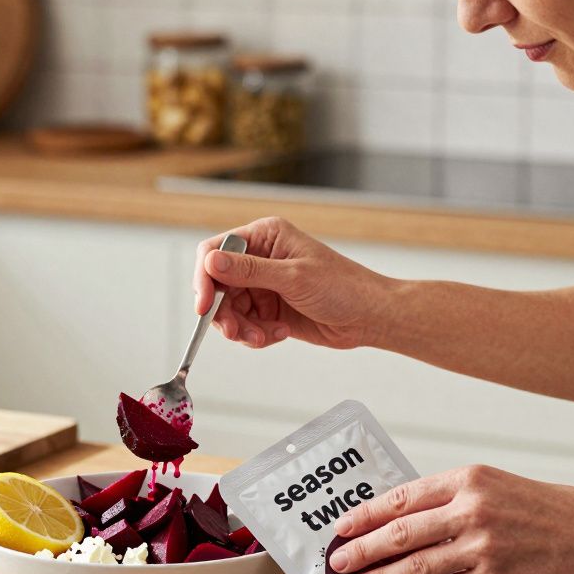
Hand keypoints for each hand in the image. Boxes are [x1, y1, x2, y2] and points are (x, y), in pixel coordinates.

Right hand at [193, 217, 391, 349]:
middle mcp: (260, 258)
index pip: (215, 251)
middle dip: (224, 312)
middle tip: (236, 332)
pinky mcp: (268, 310)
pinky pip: (245, 325)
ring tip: (263, 337)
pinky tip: (278, 334)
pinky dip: (256, 335)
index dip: (204, 278)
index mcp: (265, 237)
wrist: (369, 317)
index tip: (204, 306)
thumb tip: (211, 262)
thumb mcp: (293, 277)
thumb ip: (249, 271)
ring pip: (229, 310)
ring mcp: (263, 285)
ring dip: (242, 328)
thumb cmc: (343, 288)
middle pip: (217, 286)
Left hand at [328, 465, 573, 573]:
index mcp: (470, 478)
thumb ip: (456, 498)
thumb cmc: (556, 511)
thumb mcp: (500, 485)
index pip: (403, 496)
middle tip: (339, 561)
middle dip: (362, 549)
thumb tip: (408, 517)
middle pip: (400, 532)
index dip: (366, 514)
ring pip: (415, 566)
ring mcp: (482, 547)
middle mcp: (472, 509)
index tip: (343, 525)